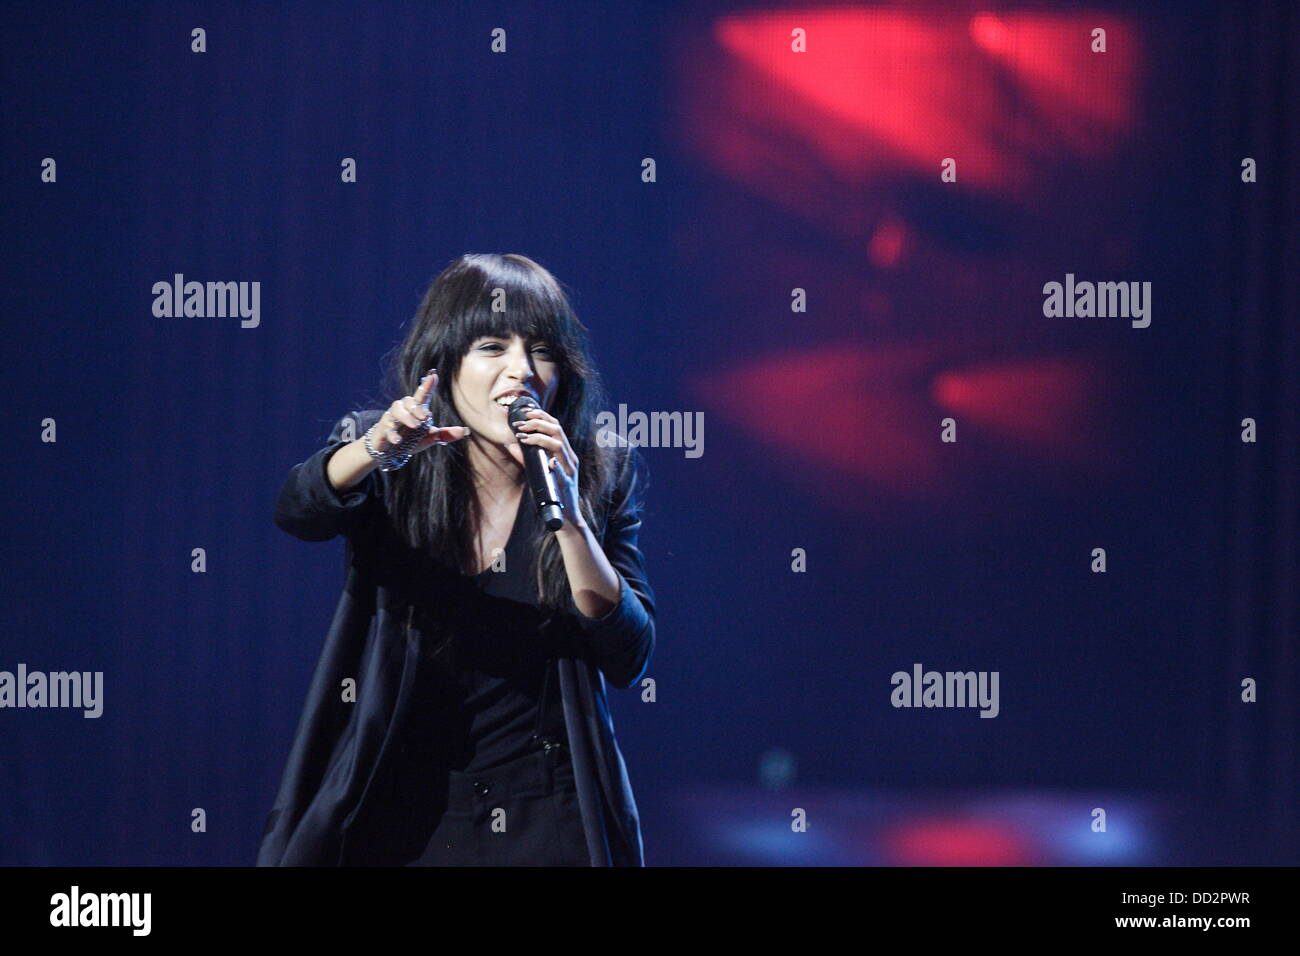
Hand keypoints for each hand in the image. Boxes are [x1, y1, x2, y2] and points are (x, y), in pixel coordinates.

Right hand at [372, 370, 469, 454]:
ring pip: (396, 410)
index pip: (422, 394)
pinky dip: (392, 434)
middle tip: (425, 417)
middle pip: (409, 401)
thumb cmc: (410, 440)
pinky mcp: (382, 429)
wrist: (389, 451)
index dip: (428, 384)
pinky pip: (387, 428)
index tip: (433, 374)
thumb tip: (465, 431)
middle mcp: (404, 410)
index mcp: (416, 409)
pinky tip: (397, 441)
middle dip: (417, 408)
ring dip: (406, 417)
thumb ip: (445, 435)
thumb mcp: (429, 438)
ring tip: (415, 426)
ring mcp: (392, 418)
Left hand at [513, 408, 582, 527]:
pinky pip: (563, 473)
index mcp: (565, 453)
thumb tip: (510, 444)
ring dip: (540, 439)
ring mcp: (569, 471)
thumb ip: (527, 458)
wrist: (566, 518)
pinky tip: (550, 463)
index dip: (542, 416)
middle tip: (520, 424)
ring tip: (523, 437)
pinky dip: (556, 466)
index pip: (556, 427)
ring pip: (559, 447)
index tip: (526, 412)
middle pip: (558, 432)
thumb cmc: (552, 494)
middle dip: (538, 423)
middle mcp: (569, 459)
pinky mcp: (567, 485)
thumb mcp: (538, 472)